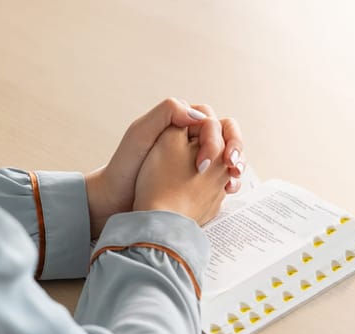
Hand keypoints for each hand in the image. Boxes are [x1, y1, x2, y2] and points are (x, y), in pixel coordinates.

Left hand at [85, 98, 246, 238]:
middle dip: (235, 147)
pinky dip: (230, 180)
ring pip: (228, 154)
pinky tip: (228, 189)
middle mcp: (190, 138)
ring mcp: (196, 158)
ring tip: (233, 178)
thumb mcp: (141, 133)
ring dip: (237, 163)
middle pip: (225, 134)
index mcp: (178, 123)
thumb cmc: (125, 166)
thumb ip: (167, 112)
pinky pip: (222, 173)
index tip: (209, 158)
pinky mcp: (199, 178)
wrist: (116, 200)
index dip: (216, 135)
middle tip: (232, 165)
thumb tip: (200, 116)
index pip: (210, 120)